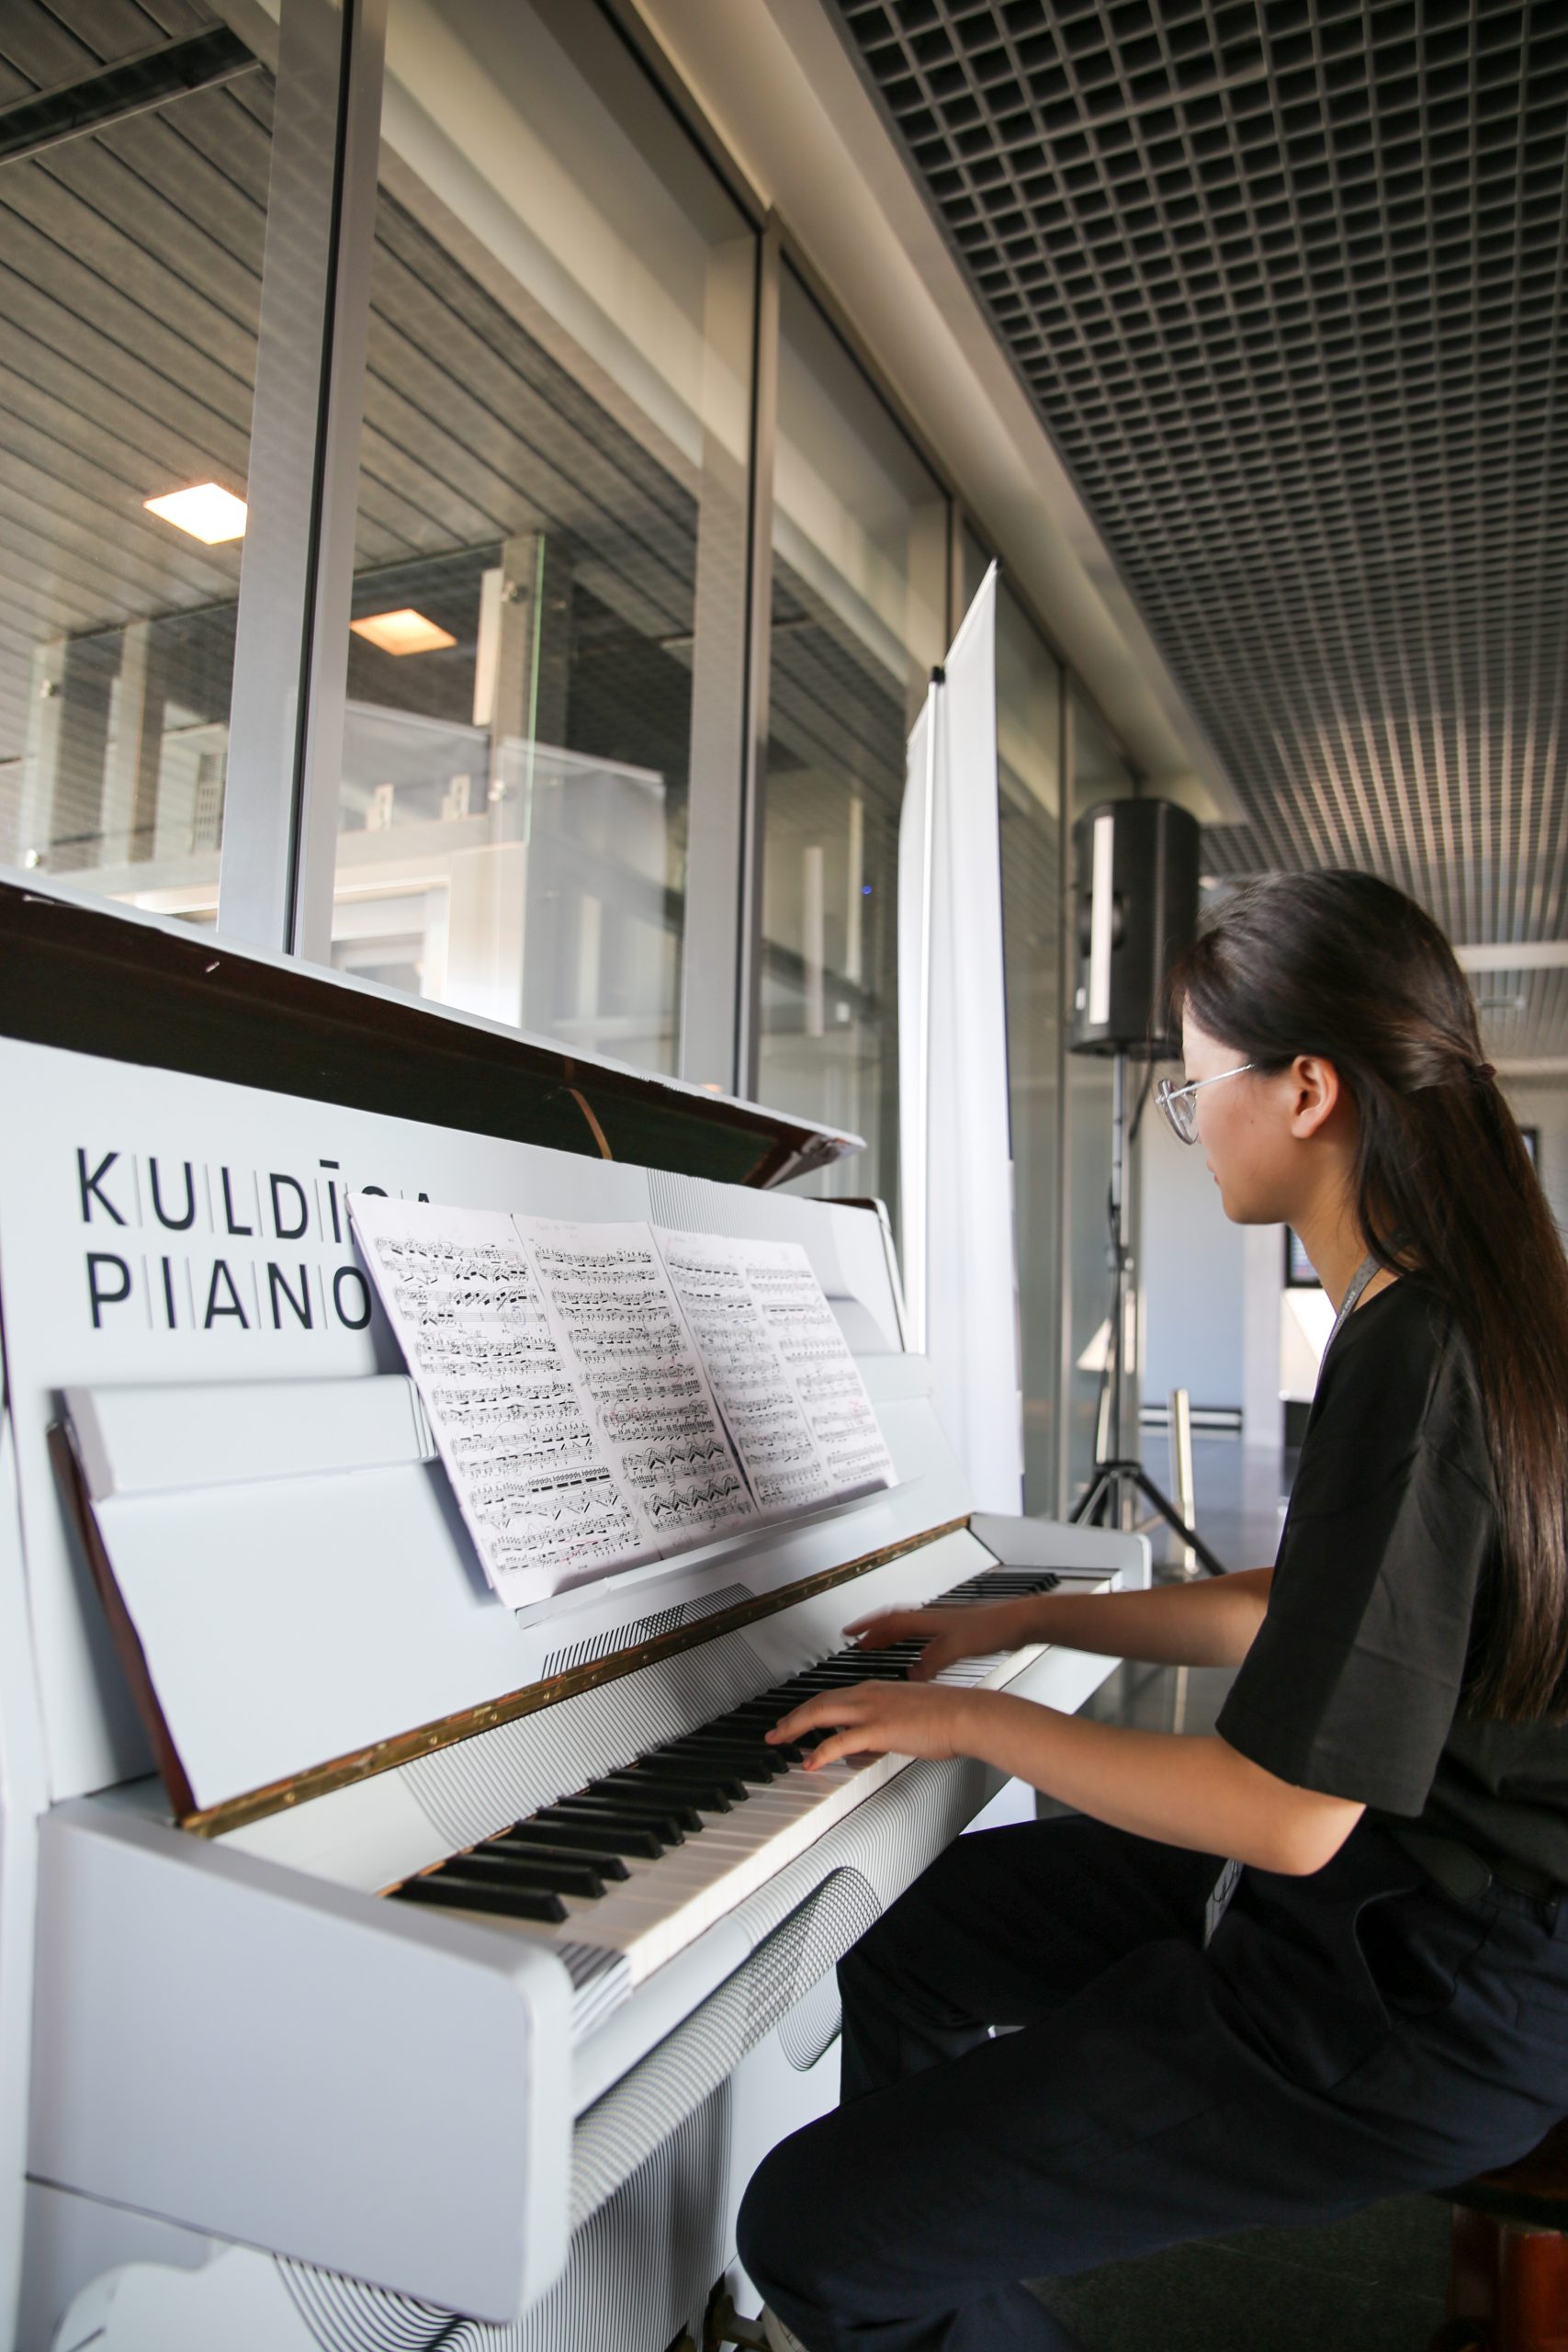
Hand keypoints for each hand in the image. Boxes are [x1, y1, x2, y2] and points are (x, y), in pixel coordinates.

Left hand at [766, 1679, 979, 1770]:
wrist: (965, 1713)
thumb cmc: (945, 1716)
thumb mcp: (907, 1716)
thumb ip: (884, 1726)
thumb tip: (868, 1744)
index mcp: (875, 1690)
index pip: (832, 1696)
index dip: (809, 1708)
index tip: (795, 1719)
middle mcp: (868, 1695)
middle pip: (819, 1702)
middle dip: (793, 1717)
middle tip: (776, 1730)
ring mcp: (872, 1710)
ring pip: (821, 1714)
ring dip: (796, 1727)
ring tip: (780, 1740)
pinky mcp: (878, 1729)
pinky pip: (840, 1741)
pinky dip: (821, 1751)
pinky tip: (810, 1762)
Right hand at [842, 1601, 1033, 1682]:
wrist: (1018, 1622)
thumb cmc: (993, 1628)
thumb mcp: (957, 1648)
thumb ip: (932, 1662)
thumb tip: (912, 1676)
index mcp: (928, 1619)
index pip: (889, 1619)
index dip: (867, 1626)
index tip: (849, 1632)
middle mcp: (933, 1619)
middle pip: (895, 1622)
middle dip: (874, 1631)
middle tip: (858, 1641)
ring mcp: (944, 1625)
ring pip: (909, 1628)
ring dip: (891, 1636)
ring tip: (879, 1647)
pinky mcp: (956, 1633)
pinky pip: (923, 1637)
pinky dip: (912, 1646)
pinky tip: (918, 1659)